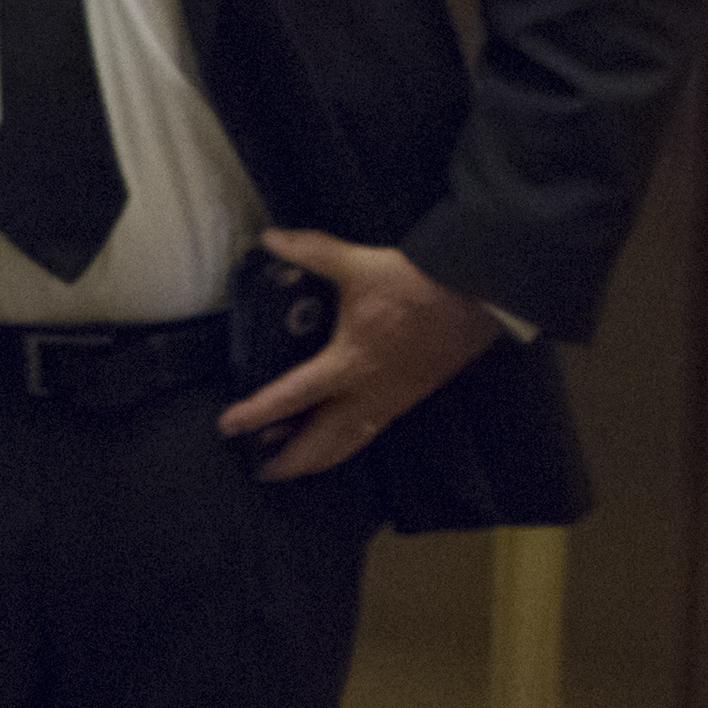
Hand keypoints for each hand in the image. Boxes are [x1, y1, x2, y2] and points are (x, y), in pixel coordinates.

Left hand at [217, 227, 505, 482]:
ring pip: (350, 444)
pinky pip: (371, 432)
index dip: (258, 413)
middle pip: (323, 442)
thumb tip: (270, 237)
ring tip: (291, 466)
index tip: (229, 426)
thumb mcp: (358, 263)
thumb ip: (310, 250)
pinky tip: (336, 441)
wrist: (479, 296)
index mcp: (349, 364)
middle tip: (261, 471)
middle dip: (291, 461)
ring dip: (319, 459)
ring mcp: (392, 400)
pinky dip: (347, 444)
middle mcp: (369, 393)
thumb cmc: (417, 284)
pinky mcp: (409, 398)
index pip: (293, 396)